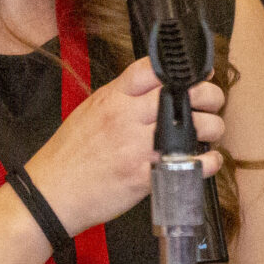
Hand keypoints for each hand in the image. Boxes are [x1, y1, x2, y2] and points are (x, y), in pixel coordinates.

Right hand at [20, 56, 225, 236]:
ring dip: (213, 128)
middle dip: (209, 96)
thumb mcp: (90, 112)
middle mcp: (126, 119)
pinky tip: (209, 161)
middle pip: (182, 95)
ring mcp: (135, 148)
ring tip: (210, 134)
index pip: (152, 69)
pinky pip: (188, 164)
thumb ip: (121, 98)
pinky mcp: (143, 177)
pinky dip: (207, 162)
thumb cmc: (68, 156)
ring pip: (193, 127)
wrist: (50, 194)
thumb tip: (152, 87)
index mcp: (113, 99)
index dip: (181, 69)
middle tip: (212, 104)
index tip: (196, 75)